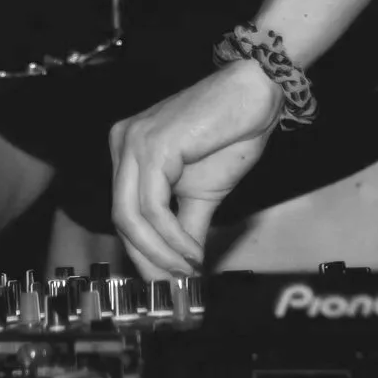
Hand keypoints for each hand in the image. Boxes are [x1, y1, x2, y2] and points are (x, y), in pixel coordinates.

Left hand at [109, 62, 281, 278]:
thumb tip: (181, 269)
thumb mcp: (203, 194)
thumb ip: (185, 228)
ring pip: (131, 217)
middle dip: (147, 259)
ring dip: (161, 253)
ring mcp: (133, 142)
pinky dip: (172, 237)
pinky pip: (153, 207)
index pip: (123, 213)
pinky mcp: (153, 146)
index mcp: (128, 152)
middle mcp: (122, 143)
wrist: (256, 94)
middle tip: (174, 284)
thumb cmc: (231, 133)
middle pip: (121, 218)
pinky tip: (192, 250)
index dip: (143, 253)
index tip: (165, 280)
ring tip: (187, 268)